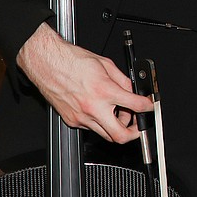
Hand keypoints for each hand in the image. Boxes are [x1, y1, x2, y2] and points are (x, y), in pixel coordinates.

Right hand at [17, 21, 151, 142]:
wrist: (47, 63)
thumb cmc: (71, 60)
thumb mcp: (105, 64)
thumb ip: (122, 80)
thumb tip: (132, 90)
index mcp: (104, 91)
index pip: (135, 105)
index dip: (147, 107)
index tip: (149, 107)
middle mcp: (93, 108)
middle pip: (120, 136)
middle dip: (133, 133)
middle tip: (137, 125)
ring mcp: (81, 117)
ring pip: (105, 135)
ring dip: (115, 128)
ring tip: (117, 114)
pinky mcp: (71, 121)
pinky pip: (91, 128)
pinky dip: (99, 123)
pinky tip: (99, 111)